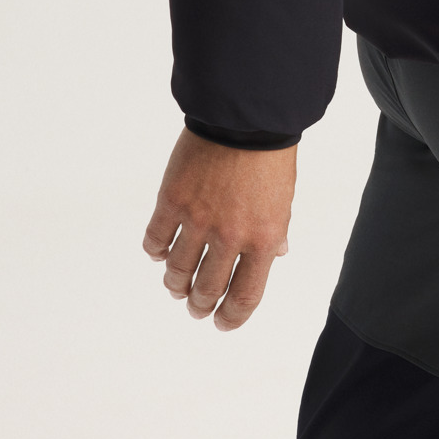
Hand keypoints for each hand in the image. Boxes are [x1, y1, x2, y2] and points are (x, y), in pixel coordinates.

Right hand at [142, 129, 296, 330]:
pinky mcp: (171, 201)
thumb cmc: (269, 156)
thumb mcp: (283, 199)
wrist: (245, 116)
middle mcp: (230, 236)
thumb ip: (275, 232)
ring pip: (177, 272)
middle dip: (200, 305)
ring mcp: (198, 220)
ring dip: (175, 284)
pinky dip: (156, 251)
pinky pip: (155, 240)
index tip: (222, 323)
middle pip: (207, 290)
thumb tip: (275, 255)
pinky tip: (161, 251)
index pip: (244, 296)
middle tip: (196, 307)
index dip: (231, 317)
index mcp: (263, 239)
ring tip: (176, 286)